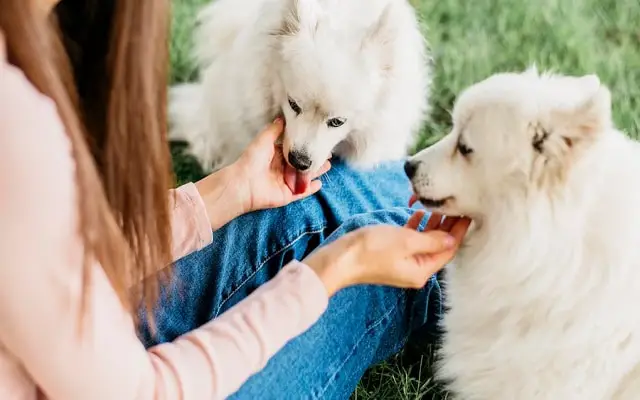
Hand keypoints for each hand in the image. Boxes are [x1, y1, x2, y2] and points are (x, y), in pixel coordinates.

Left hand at [194, 119, 329, 229]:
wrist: (243, 183)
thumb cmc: (251, 160)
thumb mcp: (263, 139)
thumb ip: (275, 130)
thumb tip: (283, 118)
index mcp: (276, 156)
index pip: (294, 152)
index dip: (305, 148)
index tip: (317, 142)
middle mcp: (281, 170)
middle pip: (301, 165)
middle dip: (314, 160)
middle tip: (327, 155)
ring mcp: (285, 183)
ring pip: (304, 178)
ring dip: (315, 172)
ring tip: (327, 166)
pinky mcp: (286, 195)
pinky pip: (301, 192)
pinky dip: (310, 189)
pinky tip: (319, 184)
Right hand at [303, 212, 471, 295]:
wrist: (341, 259)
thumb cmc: (371, 250)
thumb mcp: (406, 241)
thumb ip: (432, 240)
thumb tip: (452, 238)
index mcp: (422, 271)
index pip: (449, 249)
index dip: (459, 230)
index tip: (468, 211)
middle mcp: (416, 270)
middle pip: (439, 246)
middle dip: (448, 225)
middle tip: (457, 203)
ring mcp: (404, 263)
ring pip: (426, 242)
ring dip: (433, 224)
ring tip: (441, 204)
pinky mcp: (393, 255)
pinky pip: (411, 241)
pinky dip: (418, 228)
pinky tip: (419, 213)